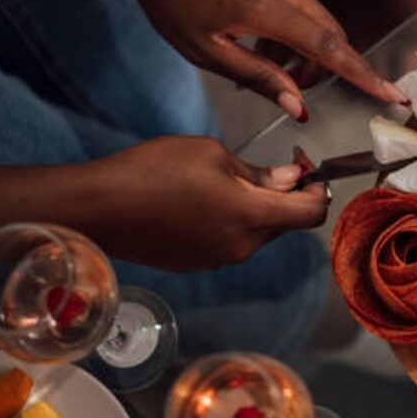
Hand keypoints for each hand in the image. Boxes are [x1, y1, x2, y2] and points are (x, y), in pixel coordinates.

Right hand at [88, 136, 326, 270]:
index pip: (313, 213)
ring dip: (257, 207)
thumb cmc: (151, 172)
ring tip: (226, 178)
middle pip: (286, 223)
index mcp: (252, 217)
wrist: (96, 208)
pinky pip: (230, 240)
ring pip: (257, 232)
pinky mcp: (196, 263)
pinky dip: (231, 220)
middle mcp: (241, 247)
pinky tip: (202, 198)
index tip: (305, 166)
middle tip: (272, 165)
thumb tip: (290, 180)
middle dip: (287, 195)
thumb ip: (259, 173)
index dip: (320, 187)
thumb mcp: (213, 154)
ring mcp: (218, 259)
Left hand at [116, 0, 407, 120]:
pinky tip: (253, 15)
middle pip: (328, 32)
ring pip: (312, 13)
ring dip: (296, 39)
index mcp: (262, 5)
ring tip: (257, 48)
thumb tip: (299, 108)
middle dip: (319, 64)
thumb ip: (259, 78)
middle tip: (292, 85)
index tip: (392, 93)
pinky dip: (285, 12)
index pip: (327, 47)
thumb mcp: (206, 51)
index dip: (362, 74)